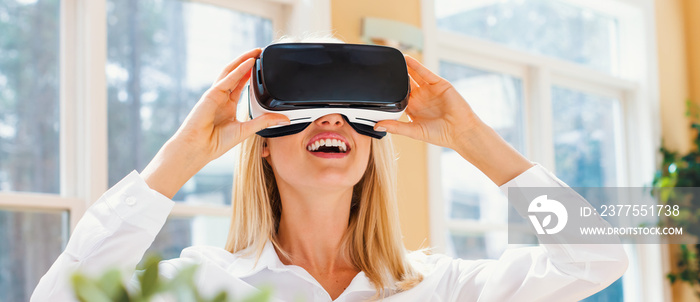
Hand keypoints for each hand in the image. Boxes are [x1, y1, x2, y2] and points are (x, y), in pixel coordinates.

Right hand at [141, 49, 288, 197]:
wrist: (199, 148)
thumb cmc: (216, 142)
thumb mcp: (246, 130)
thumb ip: (265, 122)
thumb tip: (284, 120)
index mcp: (228, 106)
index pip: (241, 84)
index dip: (250, 74)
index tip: (262, 66)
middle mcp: (221, 98)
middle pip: (236, 74)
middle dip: (248, 62)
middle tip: (261, 52)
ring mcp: (215, 94)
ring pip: (230, 72)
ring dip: (243, 60)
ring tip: (256, 52)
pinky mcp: (211, 95)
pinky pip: (227, 80)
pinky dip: (238, 71)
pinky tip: (248, 63)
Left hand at [373, 55, 481, 150]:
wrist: (460, 131)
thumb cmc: (440, 135)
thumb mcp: (414, 131)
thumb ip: (396, 127)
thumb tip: (377, 126)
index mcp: (413, 109)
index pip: (398, 97)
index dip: (389, 91)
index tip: (377, 85)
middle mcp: (421, 98)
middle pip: (405, 84)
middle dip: (395, 77)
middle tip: (382, 68)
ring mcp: (430, 90)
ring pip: (414, 76)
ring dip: (404, 68)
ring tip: (392, 60)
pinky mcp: (439, 84)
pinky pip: (426, 73)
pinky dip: (416, 65)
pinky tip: (407, 59)